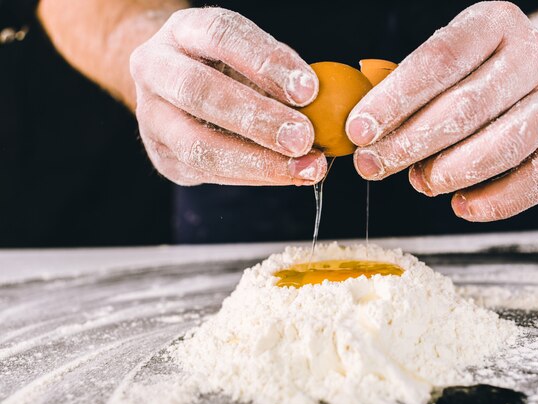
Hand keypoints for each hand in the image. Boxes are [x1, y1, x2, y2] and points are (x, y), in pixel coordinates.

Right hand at [130, 8, 326, 185]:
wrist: (176, 91)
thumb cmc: (227, 69)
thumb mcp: (250, 57)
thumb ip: (280, 76)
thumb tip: (325, 106)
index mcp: (183, 31)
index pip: (221, 34)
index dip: (265, 61)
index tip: (309, 89)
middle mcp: (155, 68)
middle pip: (199, 91)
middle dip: (257, 118)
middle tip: (304, 137)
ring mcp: (150, 116)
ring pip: (197, 145)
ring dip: (257, 161)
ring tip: (305, 167)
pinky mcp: (162, 157)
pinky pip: (207, 173)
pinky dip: (254, 177)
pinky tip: (288, 176)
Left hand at [347, 2, 537, 220]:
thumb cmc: (474, 74)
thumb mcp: (443, 64)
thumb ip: (406, 93)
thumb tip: (365, 136)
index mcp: (492, 23)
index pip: (438, 61)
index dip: (393, 100)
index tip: (359, 131)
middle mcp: (533, 56)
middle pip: (466, 107)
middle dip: (410, 144)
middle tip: (372, 166)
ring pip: (503, 145)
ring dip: (449, 172)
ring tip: (418, 182)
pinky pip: (536, 180)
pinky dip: (495, 201)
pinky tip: (461, 205)